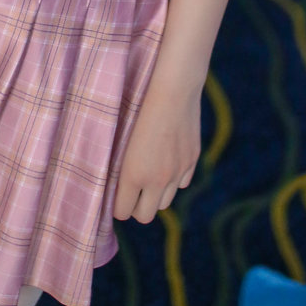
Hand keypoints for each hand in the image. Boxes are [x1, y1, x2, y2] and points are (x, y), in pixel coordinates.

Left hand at [113, 81, 201, 223]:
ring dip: (155, 196)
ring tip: (149, 179)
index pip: (122, 212)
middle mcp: (157, 179)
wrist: (172, 90)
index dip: (117, 207)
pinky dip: (173, 180)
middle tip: (131, 193)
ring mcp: (177, 172)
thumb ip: (121, 167)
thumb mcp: (122, 141)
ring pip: (164, 203)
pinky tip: (166, 163)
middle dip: (136, 208)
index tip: (115, 197)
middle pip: (145, 215)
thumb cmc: (138, 108)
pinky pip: (181, 184)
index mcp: (133, 175)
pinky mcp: (191, 161)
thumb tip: (116, 187)